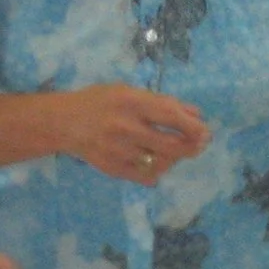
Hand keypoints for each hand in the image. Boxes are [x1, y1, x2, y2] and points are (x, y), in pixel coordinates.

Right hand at [58, 84, 211, 184]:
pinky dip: (157, 171)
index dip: (193, 126)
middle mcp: (126, 127)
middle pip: (171, 145)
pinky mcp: (114, 169)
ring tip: (174, 150)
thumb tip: (195, 114)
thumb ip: (162, 102)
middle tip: (198, 144)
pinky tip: (155, 161)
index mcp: (131, 102)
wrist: (63, 123)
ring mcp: (120, 151)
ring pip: (162, 162)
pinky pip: (147, 177)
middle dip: (191, 146)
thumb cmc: (99, 102)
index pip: (171, 116)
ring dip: (175, 158)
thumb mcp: (129, 92)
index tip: (205, 131)